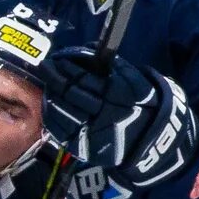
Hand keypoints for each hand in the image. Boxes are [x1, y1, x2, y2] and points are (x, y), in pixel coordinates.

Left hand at [41, 45, 196, 193]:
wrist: (153, 143)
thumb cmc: (144, 106)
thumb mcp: (137, 82)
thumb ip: (115, 65)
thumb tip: (89, 48)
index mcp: (117, 96)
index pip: (85, 78)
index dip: (68, 66)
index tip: (58, 57)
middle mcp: (104, 115)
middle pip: (70, 94)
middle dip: (55, 78)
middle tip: (45, 67)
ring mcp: (93, 134)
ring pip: (63, 112)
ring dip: (51, 96)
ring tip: (47, 84)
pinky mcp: (86, 149)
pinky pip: (62, 132)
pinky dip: (52, 117)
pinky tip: (49, 105)